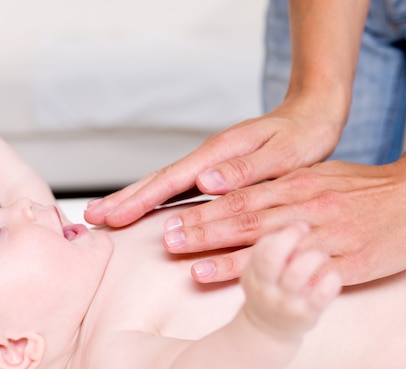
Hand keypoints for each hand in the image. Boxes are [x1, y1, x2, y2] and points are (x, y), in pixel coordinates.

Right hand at [84, 96, 343, 226]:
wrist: (314, 113)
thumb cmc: (304, 134)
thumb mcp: (284, 153)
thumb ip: (246, 168)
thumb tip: (204, 180)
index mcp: (219, 154)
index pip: (171, 180)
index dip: (140, 201)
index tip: (113, 217)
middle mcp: (208, 159)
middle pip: (157, 181)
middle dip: (123, 200)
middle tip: (90, 218)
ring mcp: (209, 165)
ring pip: (164, 186)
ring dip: (133, 201)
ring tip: (106, 215)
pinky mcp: (216, 173)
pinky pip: (179, 189)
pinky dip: (157, 201)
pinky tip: (146, 212)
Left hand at [166, 156, 405, 285]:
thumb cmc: (365, 189)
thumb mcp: (320, 176)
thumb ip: (280, 187)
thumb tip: (240, 192)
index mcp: (296, 183)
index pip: (240, 195)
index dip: (204, 207)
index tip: (172, 216)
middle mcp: (304, 205)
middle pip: (244, 216)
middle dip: (202, 228)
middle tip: (167, 239)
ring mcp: (324, 232)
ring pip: (267, 241)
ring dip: (224, 252)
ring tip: (189, 263)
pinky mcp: (346, 259)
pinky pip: (302, 268)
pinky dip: (272, 274)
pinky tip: (248, 283)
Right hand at [240, 223, 340, 337]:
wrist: (268, 331)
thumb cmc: (269, 290)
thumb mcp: (258, 271)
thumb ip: (268, 248)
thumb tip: (288, 223)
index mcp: (253, 273)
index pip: (261, 248)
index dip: (282, 233)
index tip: (300, 225)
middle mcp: (265, 288)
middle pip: (271, 257)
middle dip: (290, 238)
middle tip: (307, 229)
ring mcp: (284, 303)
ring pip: (296, 274)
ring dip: (312, 257)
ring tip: (322, 254)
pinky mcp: (306, 316)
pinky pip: (319, 297)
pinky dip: (330, 282)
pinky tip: (334, 275)